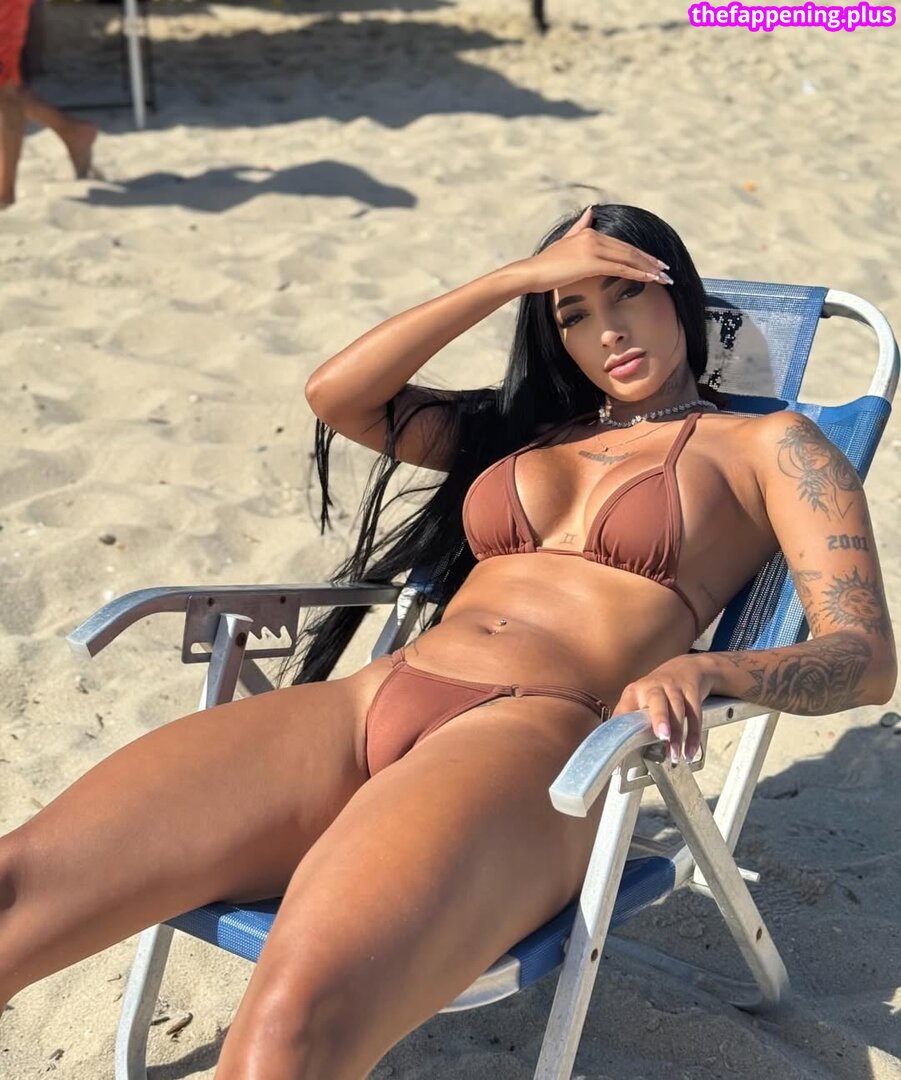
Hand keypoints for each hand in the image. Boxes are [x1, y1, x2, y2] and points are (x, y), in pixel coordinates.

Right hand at [513, 207, 670, 294]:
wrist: (532, 272)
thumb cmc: (546, 263)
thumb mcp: (565, 242)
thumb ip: (579, 227)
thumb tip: (591, 210)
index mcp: (590, 233)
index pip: (621, 245)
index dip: (640, 254)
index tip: (654, 263)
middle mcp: (594, 236)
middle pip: (629, 250)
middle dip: (650, 261)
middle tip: (666, 271)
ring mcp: (593, 248)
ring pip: (628, 258)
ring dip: (648, 268)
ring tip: (663, 277)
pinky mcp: (592, 262)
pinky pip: (620, 268)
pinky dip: (637, 273)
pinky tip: (649, 279)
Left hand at [612, 653, 714, 763]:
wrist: (687, 668)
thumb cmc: (658, 692)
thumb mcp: (640, 701)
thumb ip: (632, 724)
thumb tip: (621, 759)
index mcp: (634, 692)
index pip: (624, 713)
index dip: (623, 733)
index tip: (621, 757)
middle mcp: (652, 686)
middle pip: (655, 700)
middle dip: (659, 717)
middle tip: (662, 736)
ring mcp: (673, 686)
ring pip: (677, 708)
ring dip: (677, 733)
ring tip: (675, 754)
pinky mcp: (691, 690)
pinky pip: (694, 713)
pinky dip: (693, 734)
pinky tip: (690, 751)